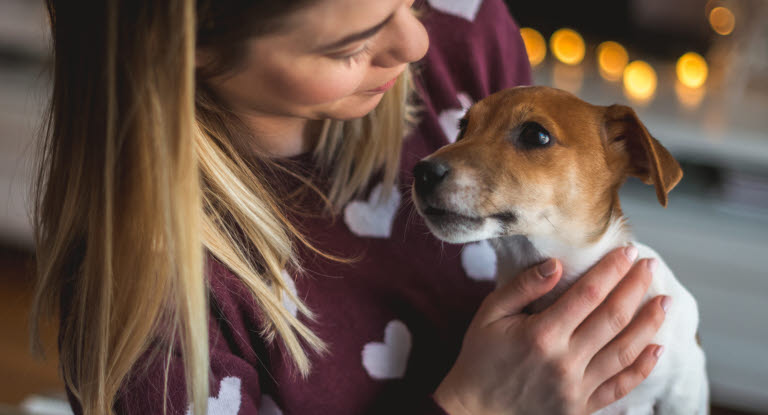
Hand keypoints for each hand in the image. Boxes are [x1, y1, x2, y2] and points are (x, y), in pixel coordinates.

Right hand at [434, 246, 667, 414]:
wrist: (475, 409)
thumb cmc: (481, 356)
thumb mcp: (489, 314)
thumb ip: (522, 288)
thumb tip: (557, 265)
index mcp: (541, 334)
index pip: (588, 294)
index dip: (611, 270)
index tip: (628, 252)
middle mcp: (564, 362)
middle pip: (612, 318)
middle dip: (635, 288)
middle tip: (650, 267)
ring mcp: (576, 388)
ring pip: (624, 351)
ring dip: (649, 323)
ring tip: (663, 301)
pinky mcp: (581, 407)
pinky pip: (620, 386)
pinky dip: (642, 367)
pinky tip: (657, 347)